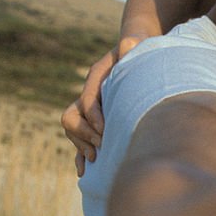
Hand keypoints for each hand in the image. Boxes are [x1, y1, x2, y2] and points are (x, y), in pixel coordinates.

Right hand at [61, 34, 143, 175]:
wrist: (142, 54)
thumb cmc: (143, 53)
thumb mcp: (140, 49)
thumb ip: (133, 48)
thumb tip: (129, 43)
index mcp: (97, 77)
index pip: (87, 100)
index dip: (94, 117)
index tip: (106, 132)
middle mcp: (89, 93)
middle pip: (72, 117)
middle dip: (85, 134)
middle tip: (103, 145)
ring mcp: (90, 109)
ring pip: (72, 130)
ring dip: (81, 145)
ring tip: (97, 157)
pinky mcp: (96, 121)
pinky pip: (80, 139)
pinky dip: (81, 154)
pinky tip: (85, 171)